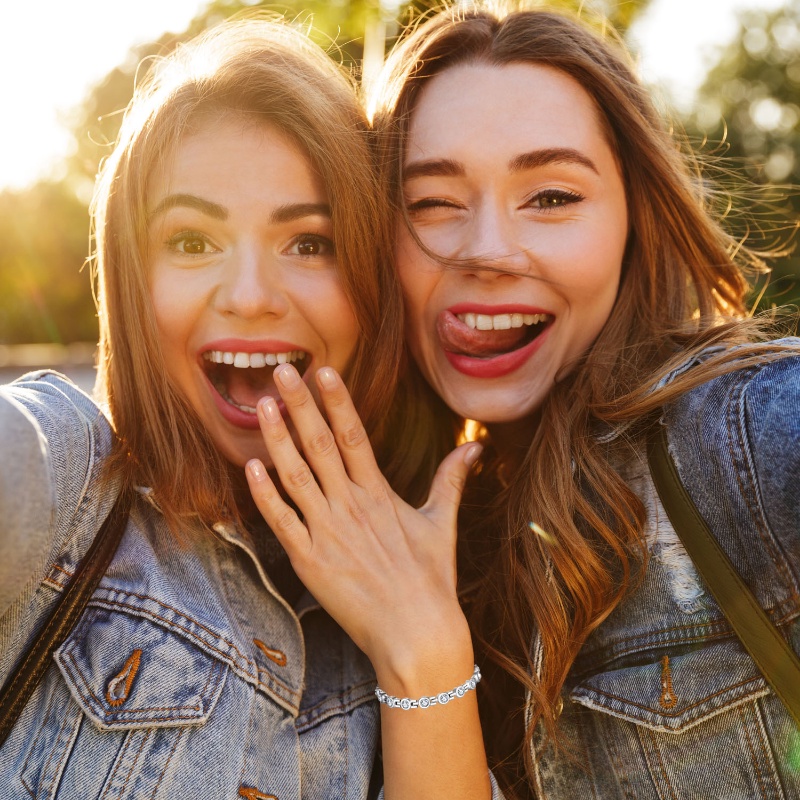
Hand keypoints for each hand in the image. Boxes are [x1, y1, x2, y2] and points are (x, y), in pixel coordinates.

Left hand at [245, 363, 480, 689]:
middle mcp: (351, 505)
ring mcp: (327, 531)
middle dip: (301, 404)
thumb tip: (475, 448)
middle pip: (321, 444)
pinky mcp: (309, 560)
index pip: (355, 435)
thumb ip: (451, 480)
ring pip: (296, 475)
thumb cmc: (431, 580)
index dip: (338, 401)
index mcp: (379, 493)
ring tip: (263, 405)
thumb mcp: (440, 524)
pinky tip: (250, 467)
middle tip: (281, 369)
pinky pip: (282, 521)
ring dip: (278, 438)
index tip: (323, 371)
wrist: (417, 633)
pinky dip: (264, 494)